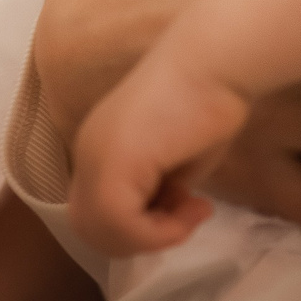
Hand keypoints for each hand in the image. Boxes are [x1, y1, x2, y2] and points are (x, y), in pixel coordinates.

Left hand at [67, 50, 243, 255]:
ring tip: (194, 208)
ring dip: (153, 237)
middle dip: (141, 237)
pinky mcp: (112, 163)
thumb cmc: (206, 101)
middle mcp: (86, 153)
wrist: (214, 63)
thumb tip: (159, 217)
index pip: (97, 214)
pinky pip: (122, 224)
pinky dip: (161, 231)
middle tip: (186, 214)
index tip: (184, 207)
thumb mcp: (176, 163)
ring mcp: (94, 157)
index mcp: (97, 149)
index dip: (139, 228)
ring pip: (102, 232)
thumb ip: (159, 192)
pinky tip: (196, 205)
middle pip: (92, 228)